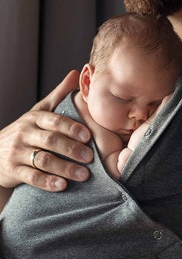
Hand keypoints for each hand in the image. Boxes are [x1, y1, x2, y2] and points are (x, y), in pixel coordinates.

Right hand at [0, 70, 92, 191]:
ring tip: (83, 175)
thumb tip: (78, 73)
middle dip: (72, 149)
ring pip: (42, 160)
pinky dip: (47, 181)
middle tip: (90, 158)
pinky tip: (62, 185)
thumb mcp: (39, 111)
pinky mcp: (12, 170)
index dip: (71, 128)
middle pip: (50, 141)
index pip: (54, 121)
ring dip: (64, 168)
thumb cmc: (26, 131)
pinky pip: (31, 177)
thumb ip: (59, 95)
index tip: (88, 136)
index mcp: (34, 118)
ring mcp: (17, 152)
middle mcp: (24, 133)